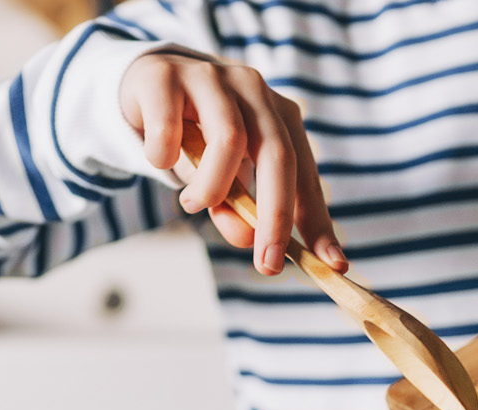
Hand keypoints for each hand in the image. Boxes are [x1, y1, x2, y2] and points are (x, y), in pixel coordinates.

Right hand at [121, 52, 345, 275]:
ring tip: (193, 205)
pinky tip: (160, 160)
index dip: (317, 221)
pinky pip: (170, 129)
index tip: (333, 264)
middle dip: (276, 217)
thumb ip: (237, 210)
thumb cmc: (195, 138)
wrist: (144, 85)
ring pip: (229, 139)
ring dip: (213, 188)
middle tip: (266, 263)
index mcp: (279, 116)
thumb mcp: (222, 179)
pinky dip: (164, 157)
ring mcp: (212, 77)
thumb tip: (248, 240)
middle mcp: (254, 90)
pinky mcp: (166, 76)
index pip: (305, 175)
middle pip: (277, 155)